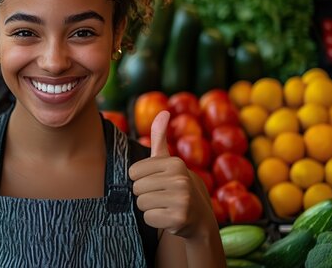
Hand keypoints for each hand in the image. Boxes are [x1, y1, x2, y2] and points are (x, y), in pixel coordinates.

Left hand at [129, 111, 206, 236]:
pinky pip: (148, 218)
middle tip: (161, 196)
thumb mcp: (168, 161)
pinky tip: (168, 217)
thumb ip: (160, 137)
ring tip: (164, 206)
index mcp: (175, 163)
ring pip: (141, 203)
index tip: (156, 182)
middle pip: (136, 188)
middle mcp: (181, 179)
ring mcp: (182, 199)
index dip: (140, 179)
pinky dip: (154, 220)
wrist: (198, 216)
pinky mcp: (179, 218)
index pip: (133, 172)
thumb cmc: (176, 186)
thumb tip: (163, 111)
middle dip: (144, 194)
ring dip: (149, 207)